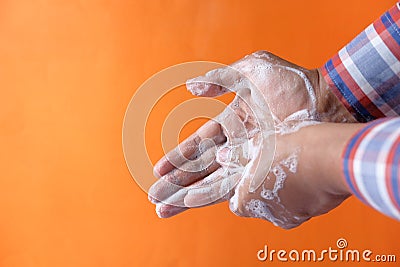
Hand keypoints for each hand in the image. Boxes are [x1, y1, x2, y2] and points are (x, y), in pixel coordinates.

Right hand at [148, 51, 354, 227]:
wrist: (329, 102)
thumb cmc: (294, 84)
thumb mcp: (253, 71)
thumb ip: (221, 78)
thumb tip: (190, 87)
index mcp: (232, 122)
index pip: (198, 145)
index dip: (177, 158)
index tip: (158, 170)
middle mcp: (238, 145)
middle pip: (200, 168)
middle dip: (176, 182)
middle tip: (154, 197)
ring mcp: (251, 161)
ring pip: (211, 181)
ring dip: (186, 195)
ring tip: (163, 209)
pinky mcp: (265, 172)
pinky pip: (234, 187)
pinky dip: (211, 195)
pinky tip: (193, 204)